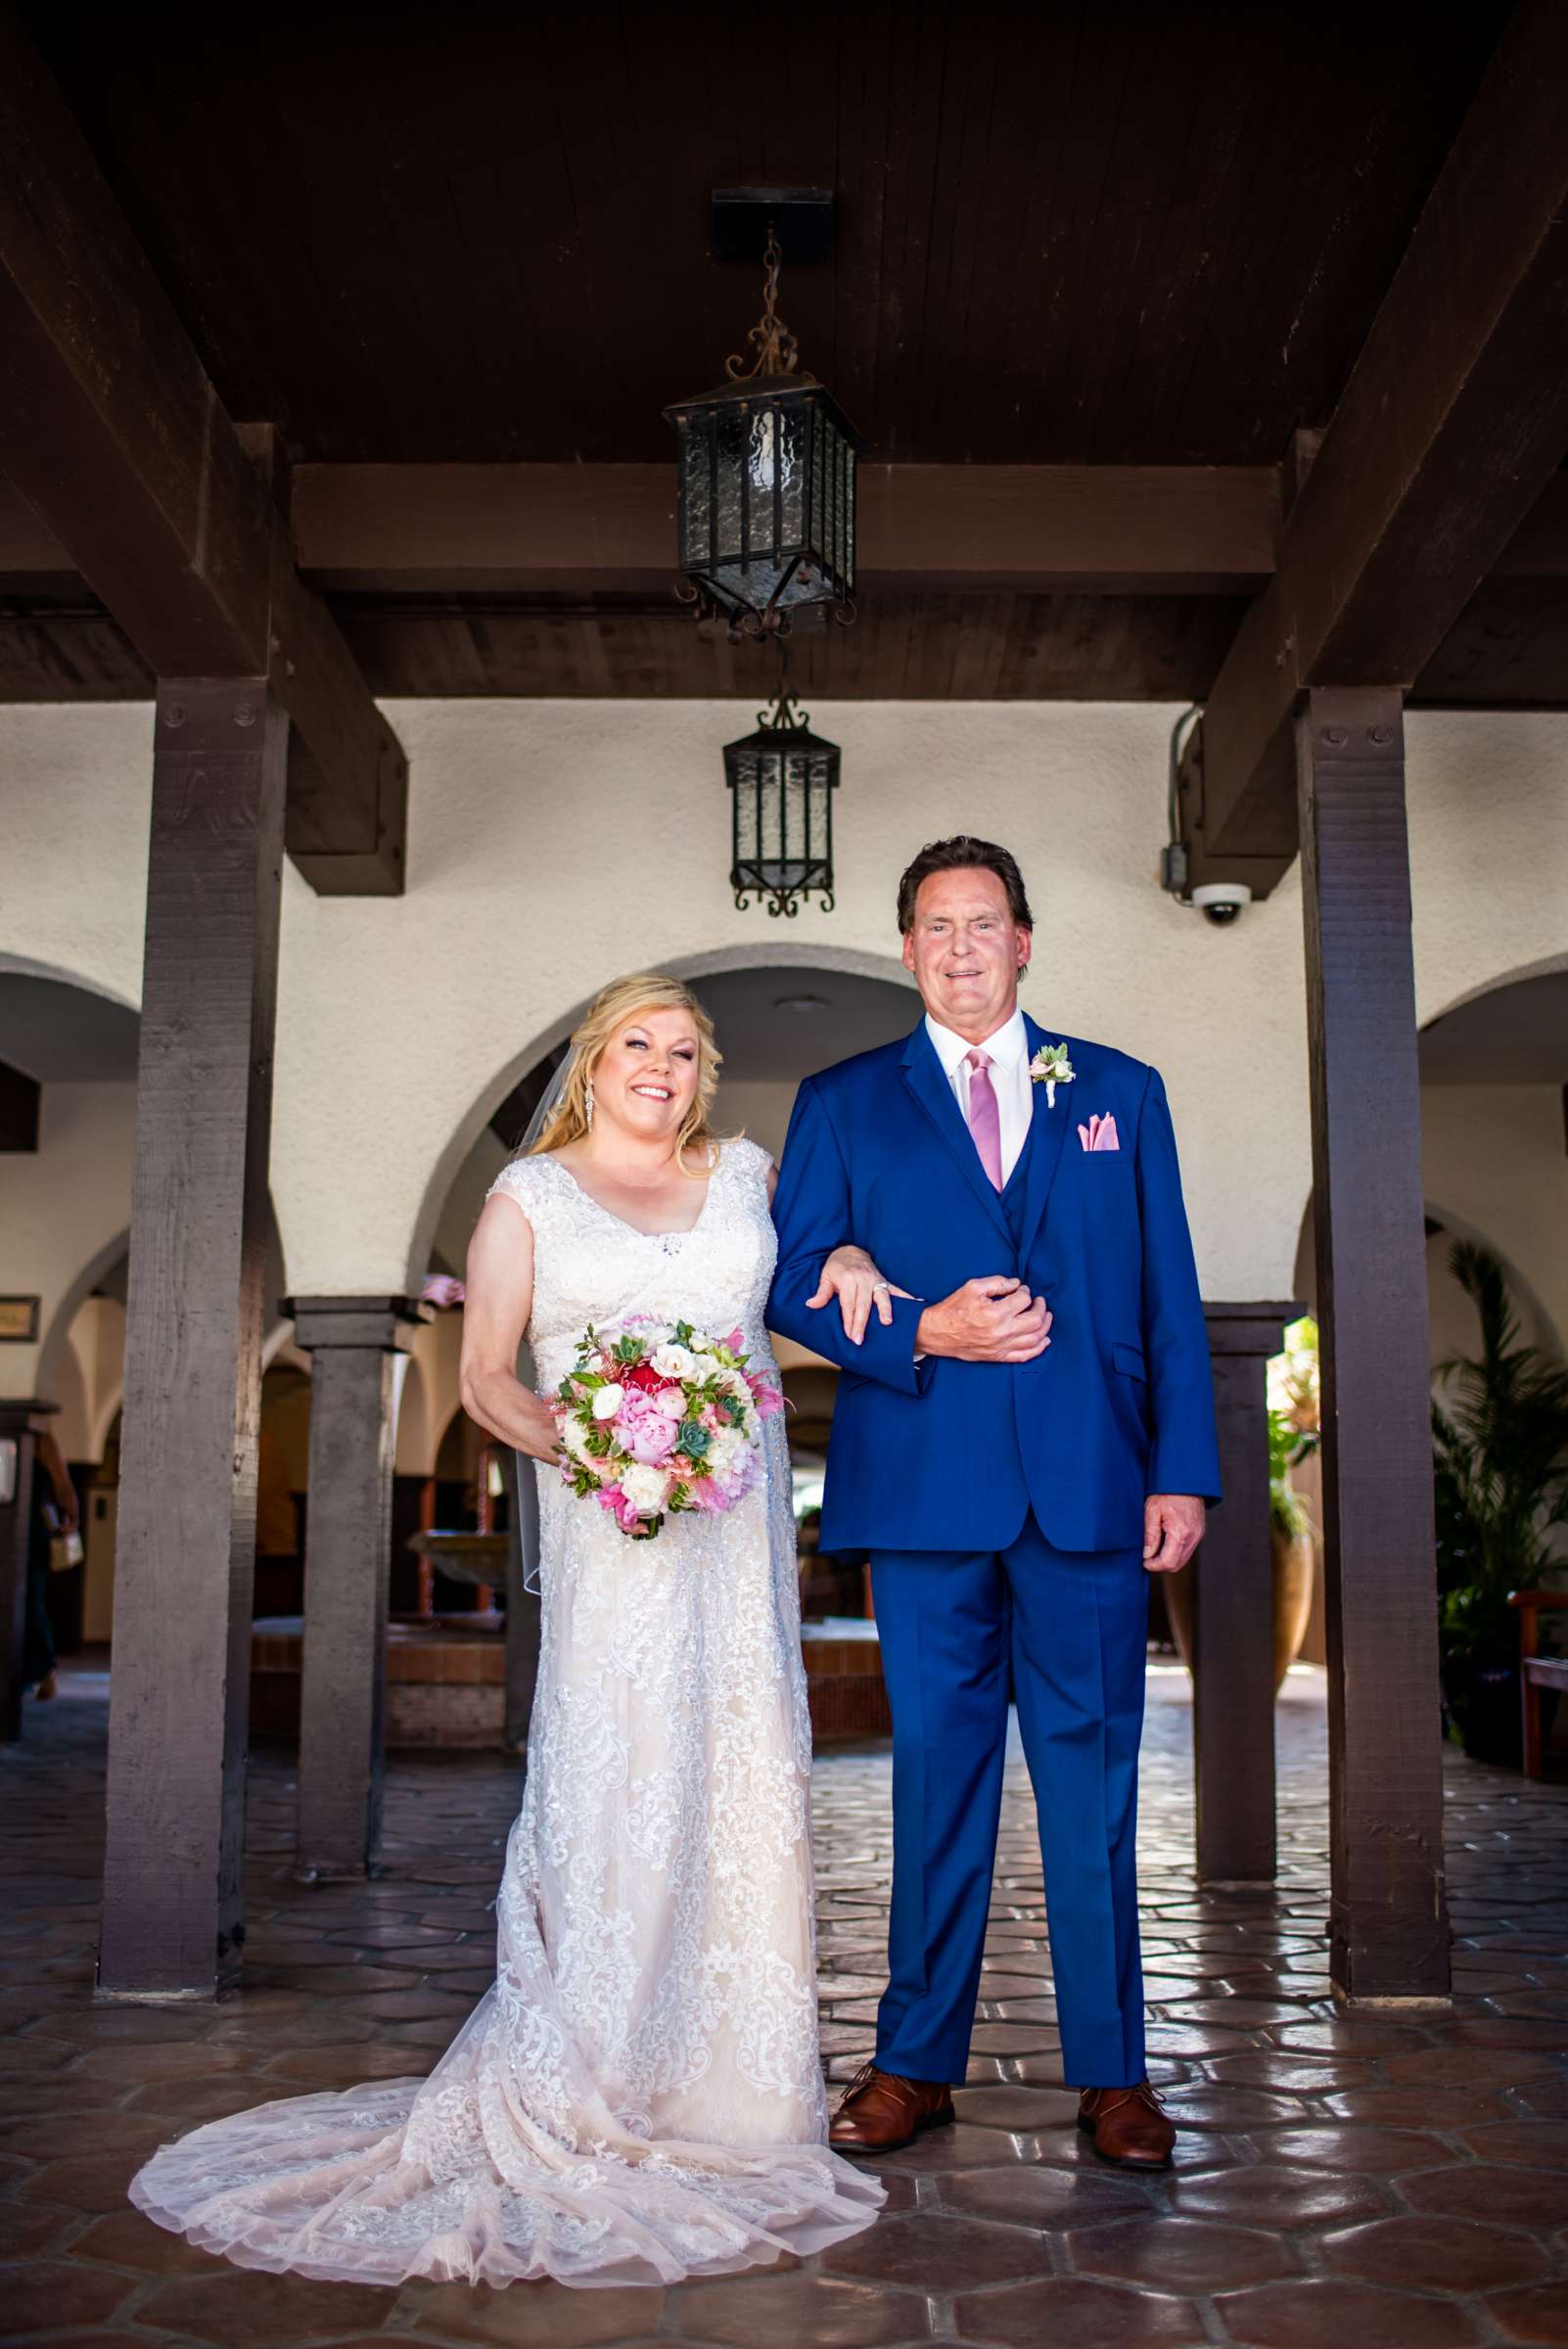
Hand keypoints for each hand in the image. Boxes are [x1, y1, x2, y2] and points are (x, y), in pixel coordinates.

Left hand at [807, 1245, 916, 1346]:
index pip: (848, 1303)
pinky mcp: (884, 1281)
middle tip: (860, 1339)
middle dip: (862, 1322)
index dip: (849, 1320)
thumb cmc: (836, 1267)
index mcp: (847, 1279)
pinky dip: (907, 1297)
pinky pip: (896, 1289)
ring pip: (882, 1296)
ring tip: (887, 1323)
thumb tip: (811, 1305)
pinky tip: (918, 1304)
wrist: (850, 1251)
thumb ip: (821, 1292)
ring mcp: (875, 1280)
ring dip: (885, 1310)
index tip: (850, 1335)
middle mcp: (863, 1279)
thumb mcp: (825, 1276)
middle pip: (863, 1304)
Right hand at [915, 1277, 1052, 1364]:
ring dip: (1045, 1326)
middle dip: (1040, 1308)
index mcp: (995, 1313)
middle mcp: (1002, 1332)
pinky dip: (1038, 1349)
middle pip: (1035, 1320)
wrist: (937, 1332)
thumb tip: (1017, 1284)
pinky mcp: (998, 1357)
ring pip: (1034, 1339)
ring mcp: (1001, 1347)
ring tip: (1046, 1317)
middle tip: (1039, 1301)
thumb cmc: (954, 1308)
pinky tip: (1044, 1340)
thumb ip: (998, 1282)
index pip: (1023, 1300)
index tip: (1021, 1289)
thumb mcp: (973, 1287)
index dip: (1025, 1292)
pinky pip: (1025, 1356)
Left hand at [1143, 1494, 1204, 1574]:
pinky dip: (1175, 1552)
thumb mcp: (1152, 1510)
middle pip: (1176, 1565)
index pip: (1168, 1562)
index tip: (1143, 1561)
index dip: (1153, 1565)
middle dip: (1160, 1565)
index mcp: (1181, 1533)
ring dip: (1168, 1559)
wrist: (1185, 1479)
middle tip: (1146, 1556)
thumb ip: (1150, 1535)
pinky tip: (1164, 1542)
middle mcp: (1193, 1537)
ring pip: (1182, 1559)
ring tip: (1153, 1549)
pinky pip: (1187, 1550)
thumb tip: (1146, 1554)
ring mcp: (1198, 1535)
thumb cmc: (1167, 1491)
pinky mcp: (1199, 1532)